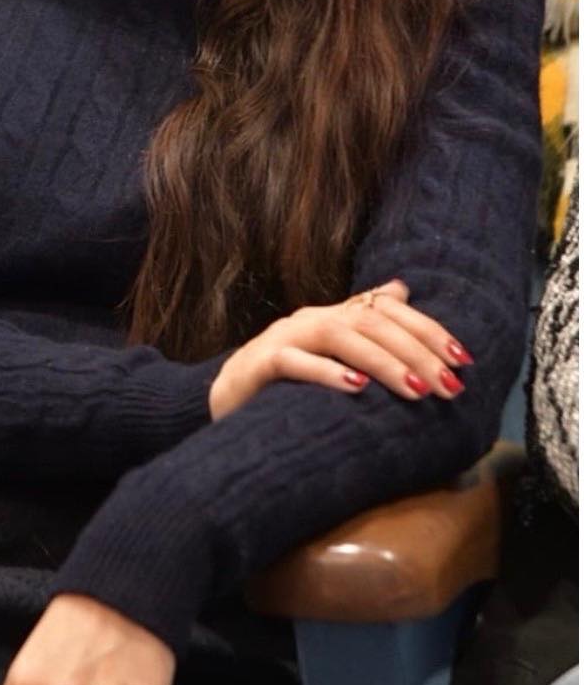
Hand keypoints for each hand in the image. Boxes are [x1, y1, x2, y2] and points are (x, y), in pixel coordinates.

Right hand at [208, 280, 472, 419]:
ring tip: (417, 390)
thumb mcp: (329, 351)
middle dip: (417, 353)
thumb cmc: (285, 381)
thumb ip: (364, 321)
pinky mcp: (259, 364)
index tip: (464, 359)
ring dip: (384, 363)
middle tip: (450, 386)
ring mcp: (283, 338)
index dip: (428, 331)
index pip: (389, 311)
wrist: (221, 397)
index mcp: (333, 315)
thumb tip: (402, 288)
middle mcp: (311, 318)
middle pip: (371, 322)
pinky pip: (294, 363)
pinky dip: (326, 373)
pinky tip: (357, 387)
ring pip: (340, 337)